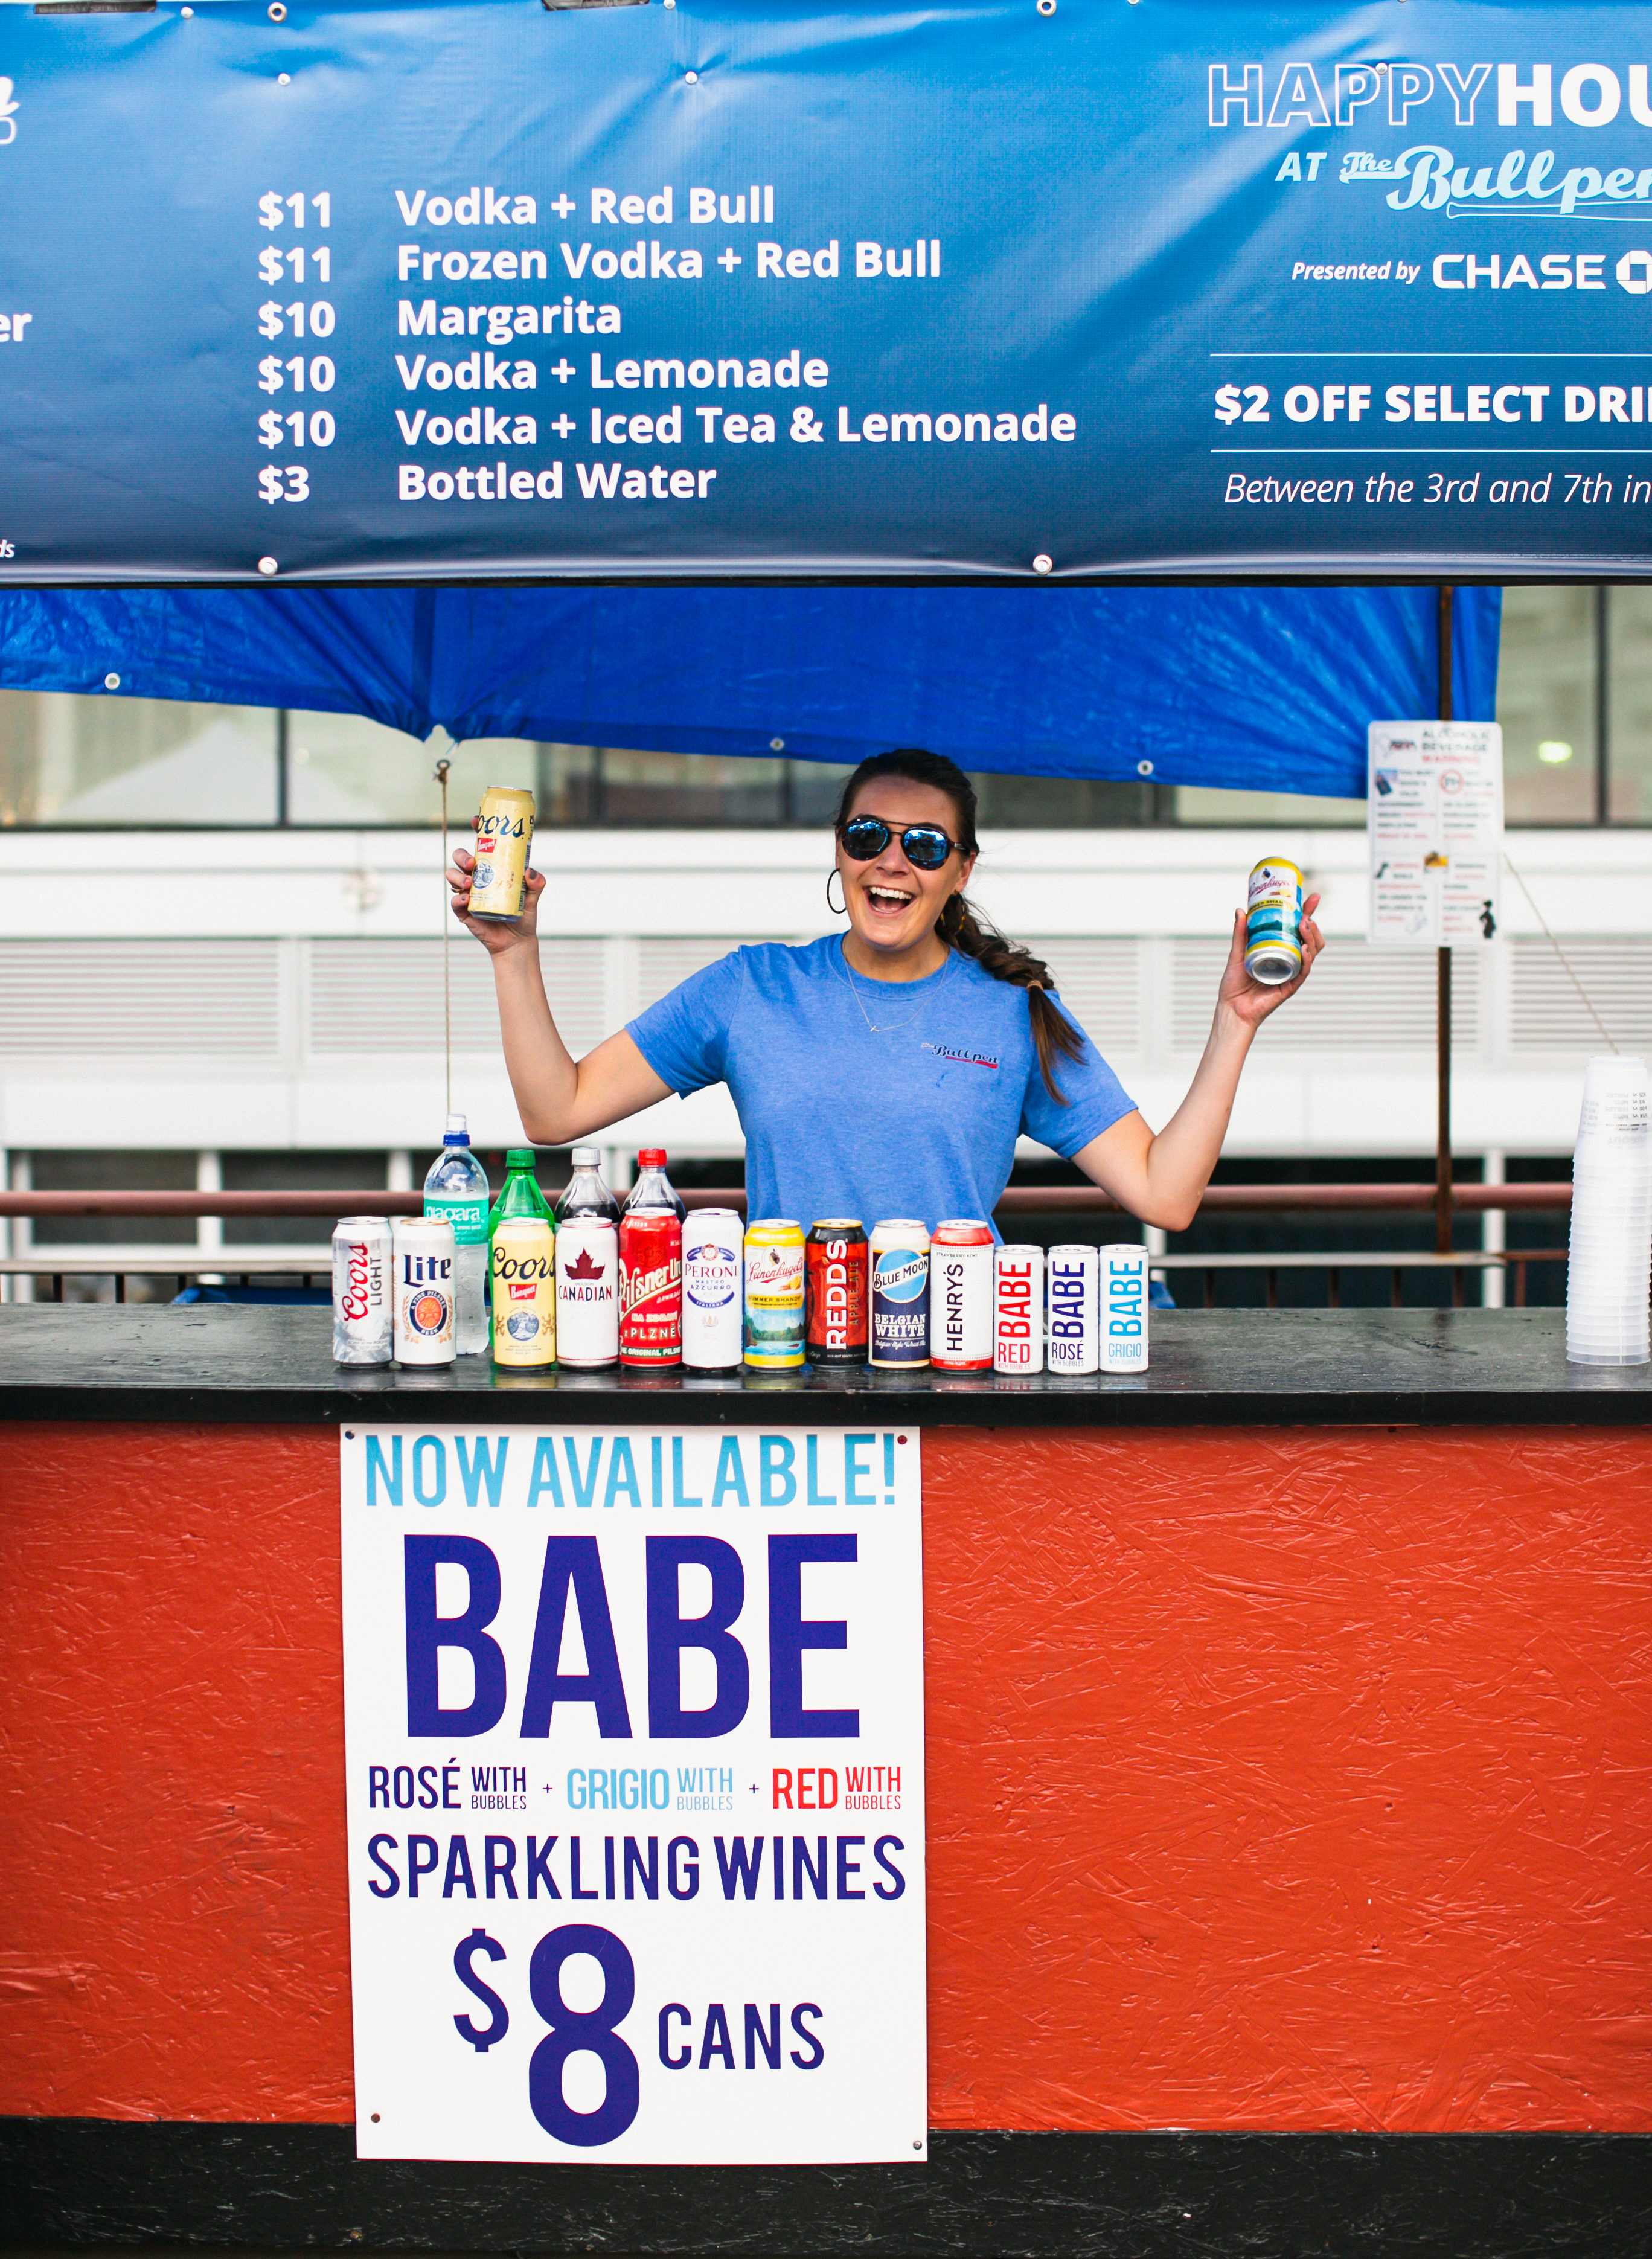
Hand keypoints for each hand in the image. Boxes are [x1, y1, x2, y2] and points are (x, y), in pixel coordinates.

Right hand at [447, 841, 544, 954]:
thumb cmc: (523, 914)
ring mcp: (468, 893)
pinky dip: (458, 898)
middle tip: (473, 863)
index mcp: (491, 868)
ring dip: (457, 875)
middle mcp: (477, 877)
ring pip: (452, 876)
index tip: (476, 821)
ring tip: (470, 883)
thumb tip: (529, 872)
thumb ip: (536, 883)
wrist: (516, 941)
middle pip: (460, 858)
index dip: (476, 830)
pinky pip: (454, 901)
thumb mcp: (532, 896)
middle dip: (462, 856)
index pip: (480, 845)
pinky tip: (467, 898)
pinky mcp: (464, 911)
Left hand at [1215, 893, 1323, 1028]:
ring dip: (1311, 938)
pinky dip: (1306, 959)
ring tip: (1305, 925)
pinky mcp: (1290, 986)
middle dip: (1313, 924)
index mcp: (1280, 951)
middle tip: (1307, 914)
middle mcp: (1289, 961)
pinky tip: (1303, 948)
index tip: (1312, 898)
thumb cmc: (1234, 985)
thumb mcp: (1236, 954)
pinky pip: (1303, 971)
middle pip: (1311, 940)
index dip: (1308, 914)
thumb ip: (1241, 934)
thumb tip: (1240, 910)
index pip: (1299, 930)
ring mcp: (1292, 973)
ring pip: (1312, 953)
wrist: (1230, 1008)